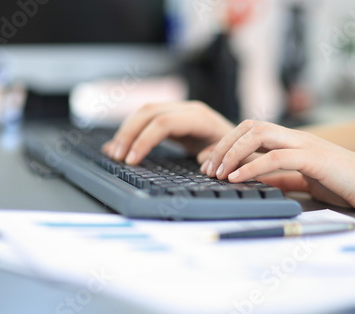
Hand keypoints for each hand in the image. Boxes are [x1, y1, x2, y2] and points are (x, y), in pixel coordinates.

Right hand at [102, 101, 234, 163]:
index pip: (163, 122)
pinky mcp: (171, 118)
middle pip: (148, 112)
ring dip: (126, 132)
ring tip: (114, 154)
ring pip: (143, 113)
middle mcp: (186, 109)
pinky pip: (146, 120)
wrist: (241, 140)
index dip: (144, 140)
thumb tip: (203, 163)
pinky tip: (118, 145)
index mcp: (199, 117)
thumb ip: (217, 159)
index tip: (132, 161)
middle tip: (117, 157)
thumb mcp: (231, 157)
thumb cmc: (236, 150)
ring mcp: (178, 111)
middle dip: (128, 134)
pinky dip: (130, 132)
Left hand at [200, 120, 354, 211]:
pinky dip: (251, 167)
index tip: (209, 163)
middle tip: (207, 168)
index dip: (226, 143)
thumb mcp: (302, 180)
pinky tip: (236, 178)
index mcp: (291, 140)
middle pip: (250, 126)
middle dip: (223, 145)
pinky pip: (276, 157)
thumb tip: (251, 180)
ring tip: (217, 173)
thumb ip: (278, 177)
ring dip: (232, 153)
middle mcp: (295, 137)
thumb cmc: (343, 183)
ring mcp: (305, 144)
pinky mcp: (314, 158)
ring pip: (259, 134)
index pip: (251, 130)